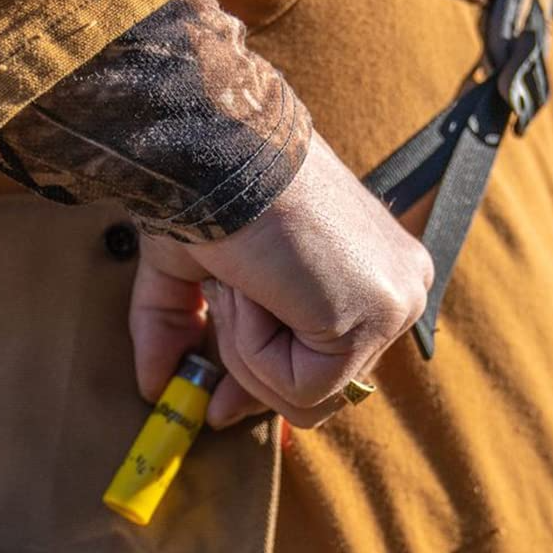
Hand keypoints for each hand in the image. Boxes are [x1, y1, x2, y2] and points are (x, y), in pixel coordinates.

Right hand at [128, 133, 432, 428]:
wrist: (211, 147)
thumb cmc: (204, 186)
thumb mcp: (190, 268)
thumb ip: (181, 325)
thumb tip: (152, 387)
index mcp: (373, 273)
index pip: (330, 369)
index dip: (268, 387)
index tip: (220, 406)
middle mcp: (401, 289)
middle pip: (324, 395)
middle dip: (255, 371)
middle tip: (226, 308)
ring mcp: (397, 304)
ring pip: (311, 398)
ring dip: (250, 351)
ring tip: (242, 278)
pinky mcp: (377, 315)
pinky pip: (304, 385)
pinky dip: (257, 347)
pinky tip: (256, 286)